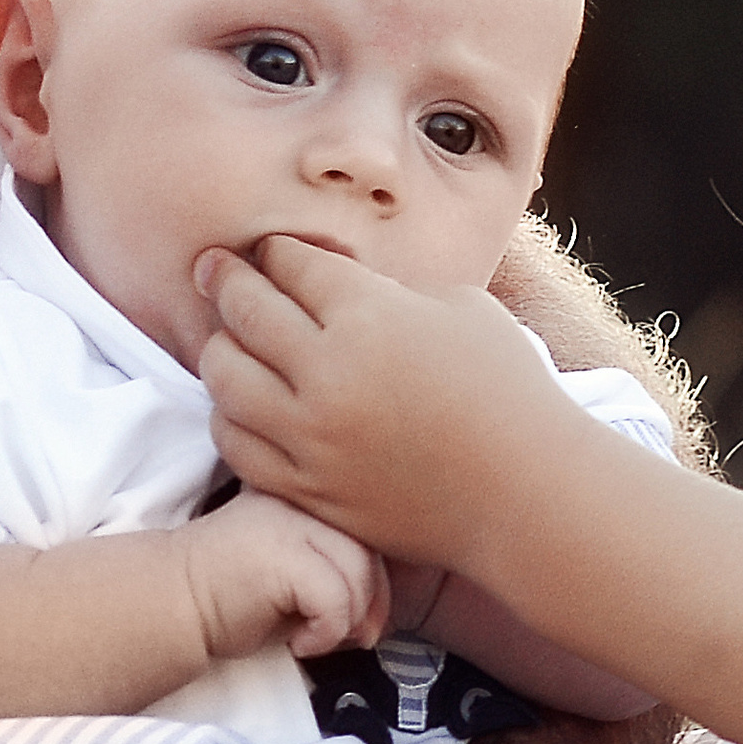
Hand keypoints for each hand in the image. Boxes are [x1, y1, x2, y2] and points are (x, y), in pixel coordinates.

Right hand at [181, 491, 387, 662]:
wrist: (168, 607)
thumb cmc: (227, 600)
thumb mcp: (292, 575)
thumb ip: (335, 574)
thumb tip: (375, 614)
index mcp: (301, 499)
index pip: (365, 531)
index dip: (376, 579)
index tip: (363, 617)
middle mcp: (296, 501)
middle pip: (370, 549)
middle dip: (374, 601)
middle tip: (357, 637)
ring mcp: (288, 523)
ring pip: (359, 571)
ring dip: (350, 618)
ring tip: (319, 638)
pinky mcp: (281, 555)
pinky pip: (335, 598)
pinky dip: (327, 632)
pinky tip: (299, 644)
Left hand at [195, 238, 559, 572]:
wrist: (529, 493)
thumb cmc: (509, 391)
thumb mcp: (461, 306)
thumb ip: (387, 289)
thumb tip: (336, 284)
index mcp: (370, 314)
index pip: (289, 263)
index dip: (275, 250)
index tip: (271, 251)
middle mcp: (329, 372)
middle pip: (244, 310)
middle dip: (225, 280)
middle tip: (213, 270)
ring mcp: (312, 436)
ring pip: (224, 378)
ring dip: (219, 349)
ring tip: (227, 339)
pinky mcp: (308, 488)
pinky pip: (237, 444)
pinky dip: (230, 416)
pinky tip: (242, 405)